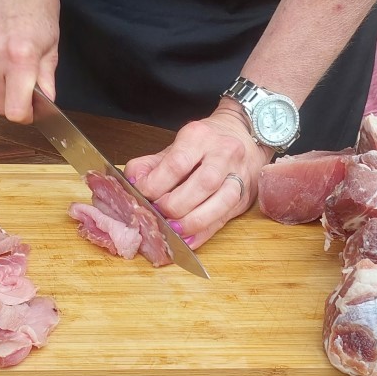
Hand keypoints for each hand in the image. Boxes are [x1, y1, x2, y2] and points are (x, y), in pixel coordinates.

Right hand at [0, 0, 59, 122]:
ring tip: (14, 60)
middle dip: (16, 102)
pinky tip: (0, 50)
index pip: (14, 110)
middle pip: (0, 105)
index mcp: (19, 57)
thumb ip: (46, 76)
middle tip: (28, 86)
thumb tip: (47, 100)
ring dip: (3, 85)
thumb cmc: (34, 1)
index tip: (32, 110)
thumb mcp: (52, 41)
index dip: (25, 115)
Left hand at [124, 100, 272, 248]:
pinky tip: (188, 240)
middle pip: (203, 184)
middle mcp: (224, 153)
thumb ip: (149, 165)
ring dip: (194, 221)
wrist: (241, 135)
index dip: (156, 184)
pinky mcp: (245, 196)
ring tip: (174, 230)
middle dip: (176, 205)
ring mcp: (239, 175)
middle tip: (158, 214)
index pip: (177, 163)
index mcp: (200, 136)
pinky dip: (204, 232)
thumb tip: (131, 184)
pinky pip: (225, 217)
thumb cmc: (202, 144)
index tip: (142, 195)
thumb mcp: (174, 146)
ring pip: (222, 202)